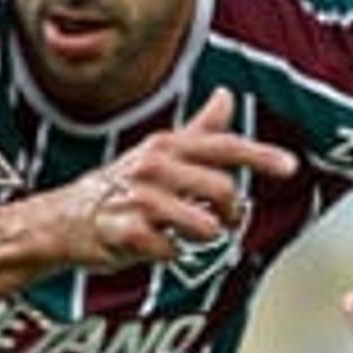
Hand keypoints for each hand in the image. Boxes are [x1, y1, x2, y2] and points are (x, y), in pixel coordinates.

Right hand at [58, 90, 295, 269]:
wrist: (62, 221)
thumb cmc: (117, 188)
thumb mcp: (157, 153)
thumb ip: (198, 130)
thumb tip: (227, 96)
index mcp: (166, 146)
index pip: (224, 147)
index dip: (260, 156)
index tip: (290, 167)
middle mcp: (154, 168)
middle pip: (222, 191)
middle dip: (231, 213)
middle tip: (224, 222)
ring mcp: (139, 200)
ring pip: (203, 225)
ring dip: (203, 236)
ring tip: (186, 235)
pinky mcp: (126, 232)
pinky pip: (171, 251)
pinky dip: (170, 255)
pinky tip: (154, 247)